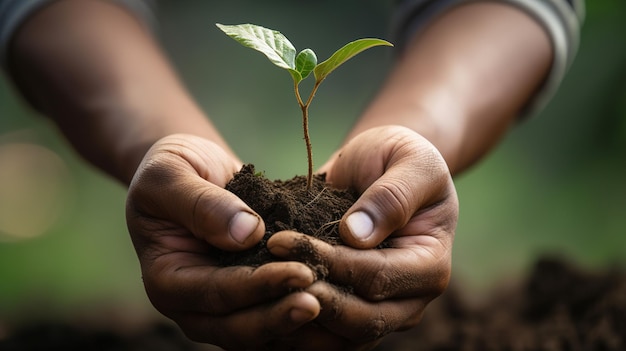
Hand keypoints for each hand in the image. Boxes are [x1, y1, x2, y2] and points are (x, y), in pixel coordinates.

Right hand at [126, 134, 320, 349]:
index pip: (215, 293)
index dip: (258, 286)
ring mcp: (220, 308)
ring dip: (295, 324)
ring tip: (332, 307)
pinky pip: (273, 320)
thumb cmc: (175, 168)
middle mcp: (192, 305)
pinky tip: (333, 304)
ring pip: (258, 333)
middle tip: (321, 302)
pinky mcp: (247, 300)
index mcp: (166, 280)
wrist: (194, 170)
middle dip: (280, 316)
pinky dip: (300, 319)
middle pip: (237, 328)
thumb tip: (247, 233)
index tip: (301, 272)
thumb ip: (201, 203)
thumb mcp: (171, 173)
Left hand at [267, 125, 457, 349]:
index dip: (329, 262)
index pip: (377, 276)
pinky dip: (296, 327)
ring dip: (298, 318)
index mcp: (430, 266)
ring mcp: (383, 313)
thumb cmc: (400, 159)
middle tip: (263, 274)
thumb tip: (356, 235)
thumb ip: (391, 195)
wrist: (383, 168)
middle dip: (310, 296)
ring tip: (258, 294)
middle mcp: (410, 300)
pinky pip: (327, 335)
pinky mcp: (355, 314)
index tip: (280, 242)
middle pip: (360, 319)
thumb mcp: (409, 161)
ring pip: (341, 338)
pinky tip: (263, 304)